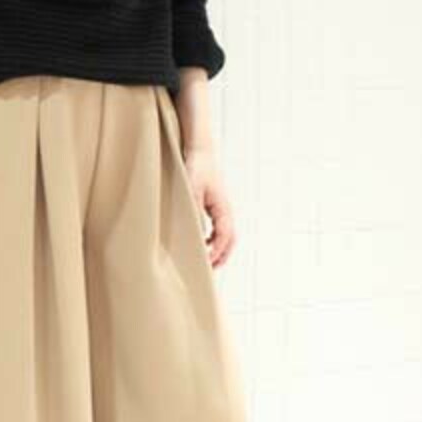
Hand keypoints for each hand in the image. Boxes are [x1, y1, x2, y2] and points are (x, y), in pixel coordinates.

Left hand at [181, 146, 235, 268]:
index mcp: (223, 209)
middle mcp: (225, 211)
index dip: (216, 252)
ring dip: (218, 250)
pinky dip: (214, 240)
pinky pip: (219, 229)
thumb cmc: (197, 167)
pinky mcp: (215, 206)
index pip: (224, 237)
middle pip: (230, 240)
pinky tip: (201, 244)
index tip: (206, 262)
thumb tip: (195, 234)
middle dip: (221, 256)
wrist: (200, 150)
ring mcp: (222, 209)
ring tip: (206, 262)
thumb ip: (194, 212)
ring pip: (226, 236)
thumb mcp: (191, 190)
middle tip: (209, 271)